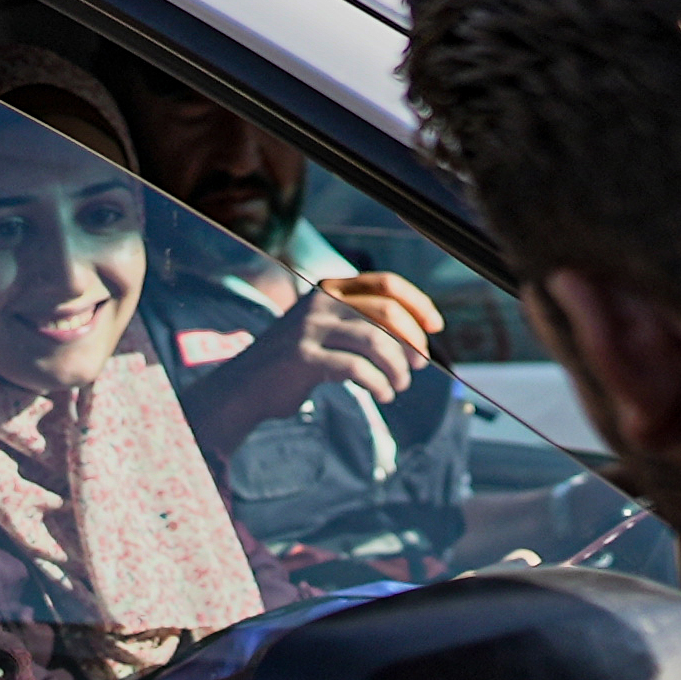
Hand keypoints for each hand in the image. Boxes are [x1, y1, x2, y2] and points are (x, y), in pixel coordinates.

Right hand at [184, 271, 447, 458]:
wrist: (244, 387)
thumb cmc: (293, 362)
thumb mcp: (324, 329)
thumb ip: (358, 322)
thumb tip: (414, 337)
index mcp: (329, 288)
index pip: (386, 284)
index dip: (418, 303)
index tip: (435, 326)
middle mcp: (320, 302)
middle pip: (386, 312)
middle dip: (411, 341)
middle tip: (419, 365)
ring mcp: (310, 329)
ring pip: (375, 341)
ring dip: (397, 367)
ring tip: (400, 385)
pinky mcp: (303, 358)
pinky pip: (356, 369)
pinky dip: (379, 384)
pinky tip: (383, 395)